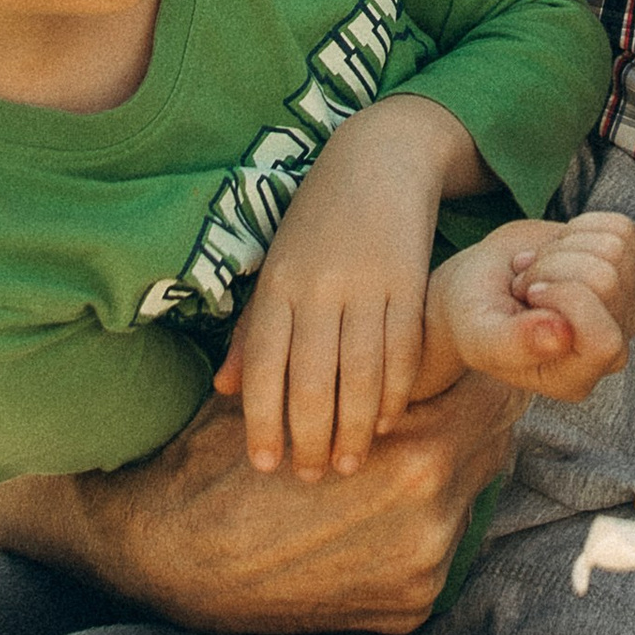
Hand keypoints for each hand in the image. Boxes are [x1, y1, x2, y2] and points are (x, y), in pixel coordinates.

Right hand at [0, 365, 518, 634]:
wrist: (165, 557)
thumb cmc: (228, 458)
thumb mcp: (295, 390)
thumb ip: (369, 367)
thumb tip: (432, 331)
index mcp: (418, 453)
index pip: (491, 395)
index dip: (474, 371)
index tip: (460, 360)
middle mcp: (435, 518)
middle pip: (488, 448)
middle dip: (465, 421)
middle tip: (440, 402)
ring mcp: (425, 572)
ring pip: (464, 501)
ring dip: (445, 476)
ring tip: (405, 456)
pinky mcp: (408, 612)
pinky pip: (435, 553)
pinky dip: (414, 530)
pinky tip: (378, 514)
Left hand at [215, 94, 484, 478]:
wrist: (378, 158)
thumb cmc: (317, 222)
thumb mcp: (275, 266)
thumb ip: (254, 329)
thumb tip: (224, 389)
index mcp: (278, 284)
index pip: (265, 367)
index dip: (264, 421)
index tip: (266, 465)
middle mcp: (319, 286)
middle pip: (312, 379)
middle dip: (311, 436)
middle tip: (312, 476)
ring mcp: (368, 284)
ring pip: (360, 373)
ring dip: (356, 426)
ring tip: (350, 463)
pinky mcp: (410, 280)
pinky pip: (403, 349)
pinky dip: (396, 392)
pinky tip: (389, 421)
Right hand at [427, 210, 634, 403]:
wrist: (485, 286)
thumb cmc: (476, 317)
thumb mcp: (479, 335)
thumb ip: (514, 343)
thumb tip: (561, 335)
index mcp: (575, 378)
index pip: (604, 341)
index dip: (566, 301)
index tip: (529, 294)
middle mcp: (611, 347)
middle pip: (606, 280)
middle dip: (552, 267)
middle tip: (525, 285)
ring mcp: (626, 306)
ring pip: (615, 249)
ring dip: (562, 249)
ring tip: (538, 271)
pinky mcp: (630, 268)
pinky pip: (621, 229)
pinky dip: (580, 228)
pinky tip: (558, 253)